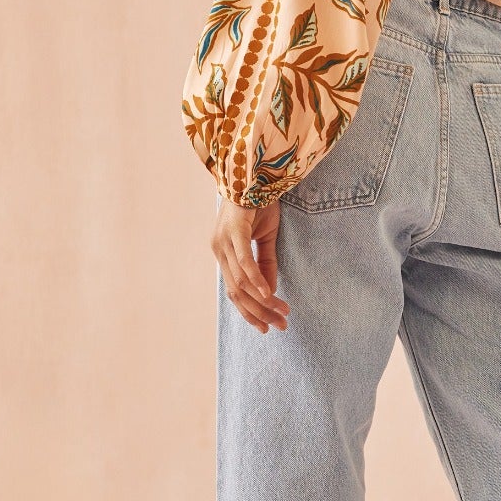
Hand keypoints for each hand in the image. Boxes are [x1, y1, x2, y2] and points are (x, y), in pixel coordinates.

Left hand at [212, 195, 290, 331]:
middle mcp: (218, 250)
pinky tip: (268, 294)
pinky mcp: (234, 231)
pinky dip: (257, 280)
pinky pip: (245, 262)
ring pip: (242, 282)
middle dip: (259, 313)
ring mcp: (223, 241)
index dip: (250, 312)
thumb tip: (270, 293)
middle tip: (280, 326)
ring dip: (263, 301)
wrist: (255, 173)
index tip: (268, 327)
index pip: (235, 292)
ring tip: (282, 312)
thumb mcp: (265, 238)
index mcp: (223, 254)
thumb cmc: (258, 204)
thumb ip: (266, 265)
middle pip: (237, 292)